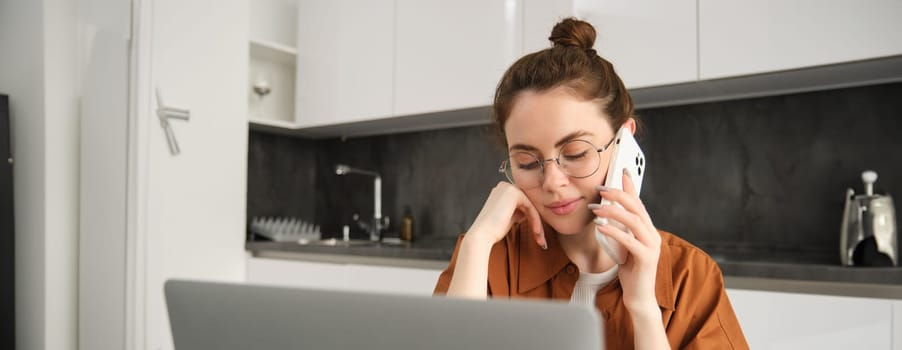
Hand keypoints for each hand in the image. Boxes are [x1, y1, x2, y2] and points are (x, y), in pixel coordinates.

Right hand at [466, 181, 546, 248]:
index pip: (522, 203)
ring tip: (539, 237)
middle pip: (527, 203)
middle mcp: (504, 187)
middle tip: (540, 237)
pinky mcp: (514, 193)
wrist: (483, 234)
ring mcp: (508, 188)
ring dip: (537, 223)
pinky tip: (535, 231)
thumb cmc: (493, 230)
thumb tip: (529, 213)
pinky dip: (535, 220)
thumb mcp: (508, 218)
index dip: (531, 218)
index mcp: (501, 191)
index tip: (536, 233)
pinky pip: (530, 206)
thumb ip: (518, 212)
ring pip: (530, 206)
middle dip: (535, 221)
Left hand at [591, 170, 660, 313]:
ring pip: (633, 221)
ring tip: (595, 209)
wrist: (639, 297)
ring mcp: (651, 246)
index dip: (631, 187)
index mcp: (648, 230)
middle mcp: (652, 235)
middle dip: (618, 194)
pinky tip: (600, 227)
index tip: (622, 171)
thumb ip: (620, 230)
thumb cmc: (630, 271)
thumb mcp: (623, 245)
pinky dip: (613, 231)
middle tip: (600, 189)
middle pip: (636, 208)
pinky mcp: (646, 258)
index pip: (639, 203)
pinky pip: (629, 240)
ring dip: (613, 211)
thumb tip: (607, 212)